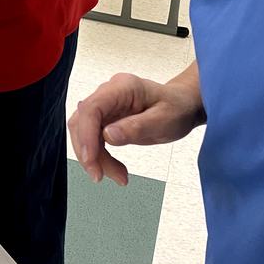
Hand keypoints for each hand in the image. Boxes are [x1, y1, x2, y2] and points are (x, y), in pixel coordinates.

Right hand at [68, 70, 204, 185]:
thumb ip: (137, 127)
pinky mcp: (105, 118)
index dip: (86, 134)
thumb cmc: (176, 108)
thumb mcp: (164, 120)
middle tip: (100, 175)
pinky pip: (93, 138)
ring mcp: (105, 105)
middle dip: (87, 151)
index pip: (92, 108)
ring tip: (117, 176)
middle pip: (82, 121)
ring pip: (84, 132)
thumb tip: (108, 136)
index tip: (90, 159)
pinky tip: (114, 168)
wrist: (182, 105)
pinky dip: (100, 156)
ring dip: (94, 157)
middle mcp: (108, 93)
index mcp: (122, 87)